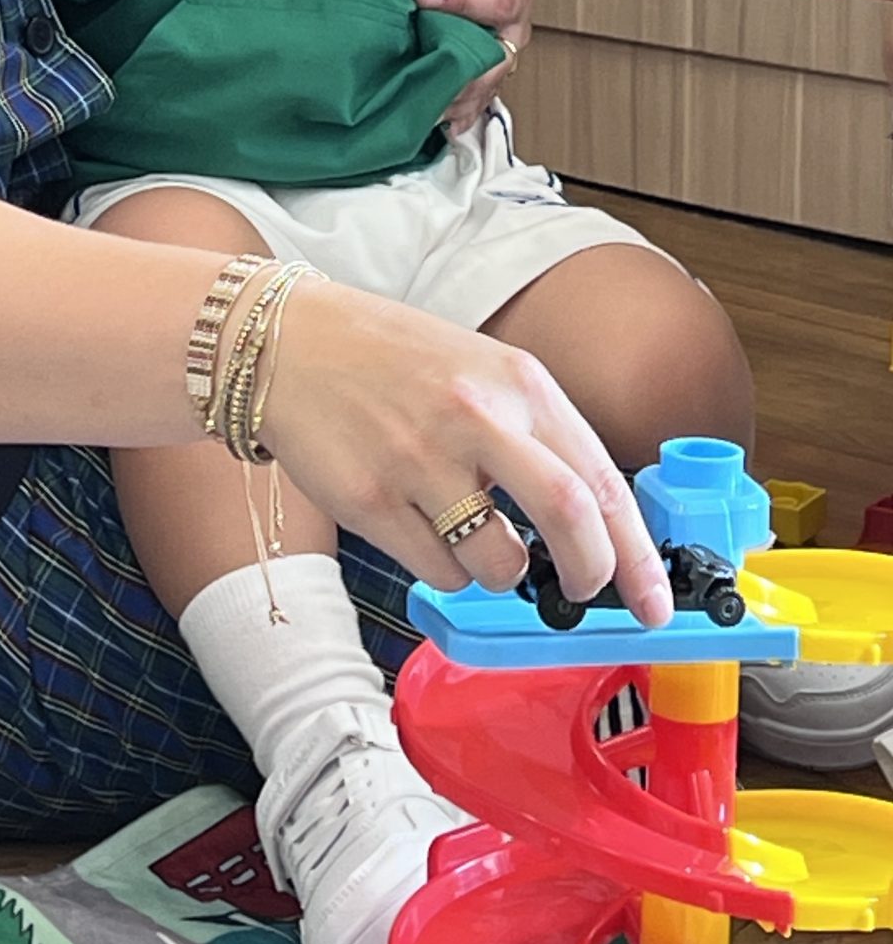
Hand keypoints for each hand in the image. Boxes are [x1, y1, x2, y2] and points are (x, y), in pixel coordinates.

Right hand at [259, 273, 672, 627]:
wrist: (290, 342)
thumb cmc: (391, 361)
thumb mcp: (479, 371)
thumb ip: (533, 435)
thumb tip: (592, 525)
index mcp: (516, 381)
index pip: (600, 479)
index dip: (638, 553)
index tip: (654, 602)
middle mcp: (476, 415)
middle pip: (570, 516)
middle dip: (593, 574)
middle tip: (584, 594)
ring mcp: (421, 459)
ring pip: (499, 563)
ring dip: (500, 573)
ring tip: (471, 534)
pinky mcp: (372, 499)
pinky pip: (438, 572)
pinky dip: (445, 569)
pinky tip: (419, 524)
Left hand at [420, 0, 538, 135]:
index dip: (466, 0)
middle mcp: (509, 20)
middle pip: (496, 54)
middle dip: (461, 66)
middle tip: (426, 71)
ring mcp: (494, 43)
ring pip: (484, 79)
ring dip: (460, 97)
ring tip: (431, 112)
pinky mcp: (477, 58)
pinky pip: (475, 92)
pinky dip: (459, 111)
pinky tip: (438, 126)